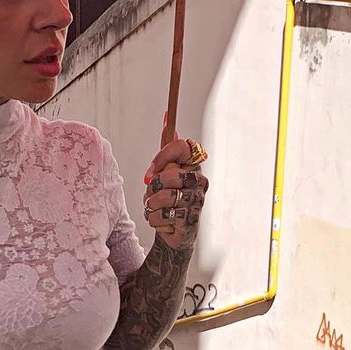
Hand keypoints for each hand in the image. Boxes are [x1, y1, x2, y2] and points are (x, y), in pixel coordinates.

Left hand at [142, 128, 208, 250]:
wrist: (173, 231)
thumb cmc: (169, 199)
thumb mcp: (166, 170)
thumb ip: (168, 147)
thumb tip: (167, 118)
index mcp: (194, 165)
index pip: (181, 147)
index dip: (162, 157)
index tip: (151, 173)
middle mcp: (199, 180)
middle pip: (169, 174)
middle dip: (153, 188)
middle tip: (154, 195)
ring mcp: (197, 200)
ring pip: (163, 196)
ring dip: (151, 205)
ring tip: (157, 208)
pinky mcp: (189, 220)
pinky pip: (162, 214)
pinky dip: (154, 219)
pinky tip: (161, 220)